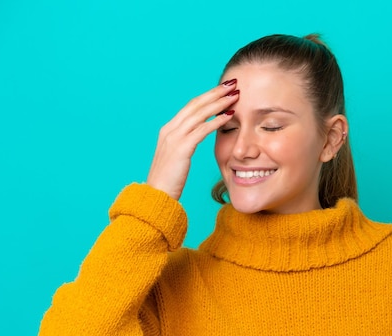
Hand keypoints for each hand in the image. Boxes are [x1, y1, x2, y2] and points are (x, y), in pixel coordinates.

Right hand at [146, 79, 239, 199]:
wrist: (156, 195)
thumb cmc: (169, 180)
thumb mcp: (177, 157)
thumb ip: (185, 144)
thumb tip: (197, 136)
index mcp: (168, 130)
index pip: (191, 106)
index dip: (208, 96)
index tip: (223, 89)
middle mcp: (170, 130)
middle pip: (196, 104)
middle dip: (215, 93)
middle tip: (232, 84)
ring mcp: (174, 138)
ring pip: (199, 113)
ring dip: (219, 103)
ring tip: (235, 96)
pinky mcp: (181, 148)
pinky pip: (202, 130)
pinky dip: (216, 121)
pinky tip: (229, 116)